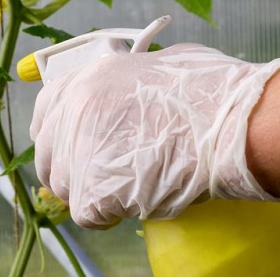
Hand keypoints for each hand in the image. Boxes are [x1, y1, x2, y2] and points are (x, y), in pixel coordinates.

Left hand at [29, 44, 279, 228]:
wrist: (232, 124)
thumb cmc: (212, 91)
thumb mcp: (159, 64)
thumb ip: (128, 81)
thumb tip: (129, 94)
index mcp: (88, 78)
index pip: (46, 110)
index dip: (57, 132)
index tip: (69, 145)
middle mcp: (74, 111)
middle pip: (49, 153)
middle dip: (71, 168)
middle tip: (100, 177)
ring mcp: (79, 151)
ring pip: (64, 187)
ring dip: (89, 192)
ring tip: (124, 189)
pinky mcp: (93, 190)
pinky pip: (87, 213)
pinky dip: (107, 215)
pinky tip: (131, 204)